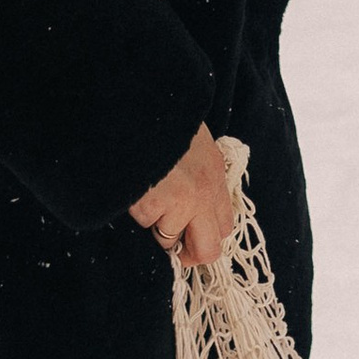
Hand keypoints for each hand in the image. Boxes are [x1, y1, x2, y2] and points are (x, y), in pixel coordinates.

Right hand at [131, 123, 235, 264]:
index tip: (190, 238)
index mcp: (215, 174)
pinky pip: (144, 224)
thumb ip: (198, 176)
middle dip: (189, 256)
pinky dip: (136, 213)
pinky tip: (134, 188)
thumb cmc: (163, 121)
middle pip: (208, 250)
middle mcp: (204, 192)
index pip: (225, 225)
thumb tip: (189, 209)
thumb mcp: (193, 145)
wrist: (139, 103)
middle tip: (172, 249)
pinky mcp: (154, 204)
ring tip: (146, 197)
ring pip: (169, 240)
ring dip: (154, 227)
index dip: (207, 238)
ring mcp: (181, 201)